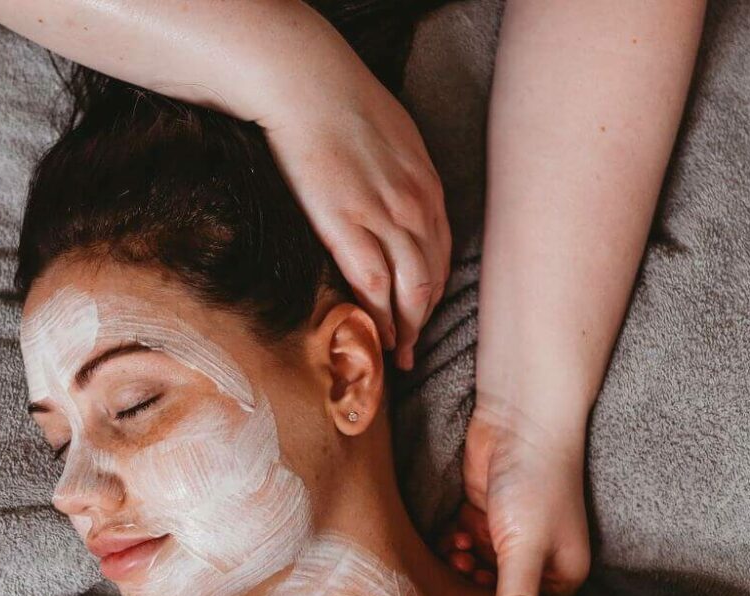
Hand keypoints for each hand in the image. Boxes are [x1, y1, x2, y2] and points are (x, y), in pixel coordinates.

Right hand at [261, 76, 450, 370]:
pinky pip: (373, 283)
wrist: (309, 85)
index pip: (441, 255)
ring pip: (409, 289)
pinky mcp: (346, 225)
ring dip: (405, 329)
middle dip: (424, 322)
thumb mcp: (396, 138)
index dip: (434, 293)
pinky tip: (376, 336)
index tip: (424, 316)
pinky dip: (378, 315)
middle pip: (430, 279)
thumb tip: (401, 200)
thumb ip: (406, 177)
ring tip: (396, 356)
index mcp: (428, 188)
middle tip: (414, 352)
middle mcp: (416, 208)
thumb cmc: (345, 103)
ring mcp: (384, 218)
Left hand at [457, 399, 590, 595]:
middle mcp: (537, 559)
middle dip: (472, 595)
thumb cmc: (536, 483)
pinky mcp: (483, 516)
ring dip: (460, 568)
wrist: (520, 421)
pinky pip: (463, 544)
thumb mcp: (525, 549)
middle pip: (497, 595)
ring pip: (474, 570)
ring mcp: (508, 537)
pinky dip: (454, 544)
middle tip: (454, 591)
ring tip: (459, 556)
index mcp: (563, 574)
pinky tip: (453, 537)